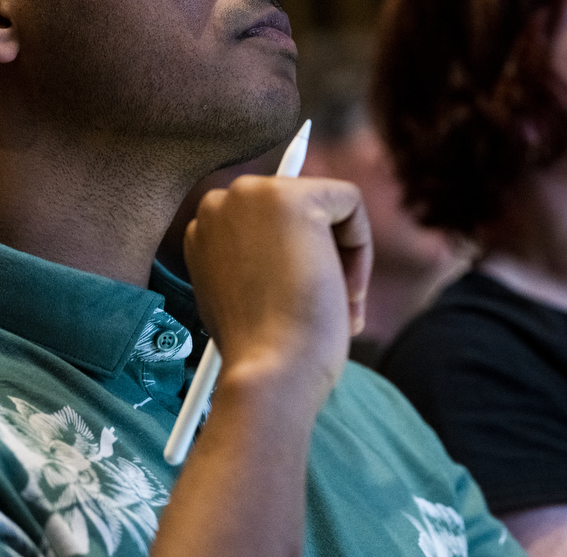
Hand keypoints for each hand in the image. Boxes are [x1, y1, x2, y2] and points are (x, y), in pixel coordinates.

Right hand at [184, 175, 371, 403]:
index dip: (292, 264)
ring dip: (340, 256)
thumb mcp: (245, 295)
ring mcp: (252, 194)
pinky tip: (340, 285)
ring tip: (332, 304)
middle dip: (320, 256)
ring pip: (327, 206)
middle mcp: (221, 202)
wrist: (268, 372)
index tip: (294, 303)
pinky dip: (361, 245)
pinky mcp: (292, 197)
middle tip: (322, 305)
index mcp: (206, 229)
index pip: (269, 225)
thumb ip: (258, 261)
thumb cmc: (261, 351)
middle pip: (300, 209)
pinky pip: (351, 201)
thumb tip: (296, 252)